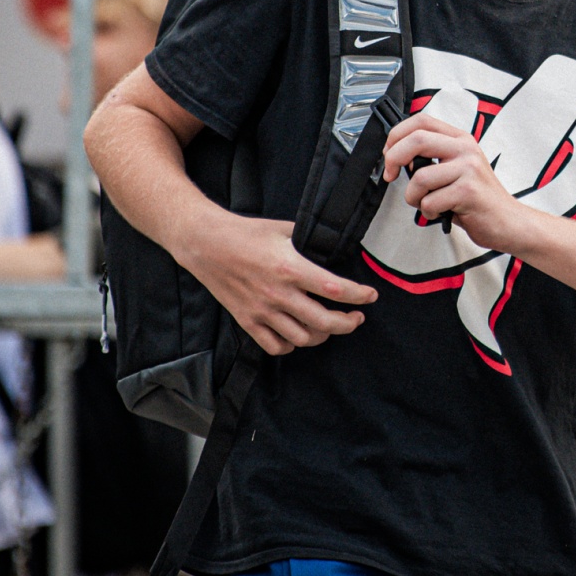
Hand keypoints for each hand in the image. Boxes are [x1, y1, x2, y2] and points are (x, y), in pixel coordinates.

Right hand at [177, 210, 373, 356]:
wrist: (205, 244)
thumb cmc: (245, 233)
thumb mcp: (284, 229)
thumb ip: (310, 242)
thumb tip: (334, 249)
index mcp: (290, 268)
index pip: (336, 289)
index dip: (359, 296)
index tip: (370, 296)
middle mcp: (278, 293)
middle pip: (325, 322)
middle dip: (348, 323)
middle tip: (356, 318)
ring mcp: (262, 310)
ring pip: (303, 338)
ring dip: (322, 335)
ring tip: (328, 326)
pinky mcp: (247, 320)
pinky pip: (275, 346)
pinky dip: (291, 345)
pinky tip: (298, 333)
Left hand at [381, 113, 524, 252]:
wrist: (508, 221)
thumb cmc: (478, 199)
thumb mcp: (458, 168)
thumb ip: (433, 157)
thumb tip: (398, 157)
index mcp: (461, 139)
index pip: (421, 121)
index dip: (397, 135)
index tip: (389, 154)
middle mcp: (466, 149)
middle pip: (417, 140)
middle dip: (394, 159)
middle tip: (391, 175)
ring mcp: (469, 169)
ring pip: (420, 177)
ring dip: (414, 197)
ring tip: (428, 203)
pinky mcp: (468, 191)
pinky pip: (430, 201)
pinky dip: (429, 212)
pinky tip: (441, 212)